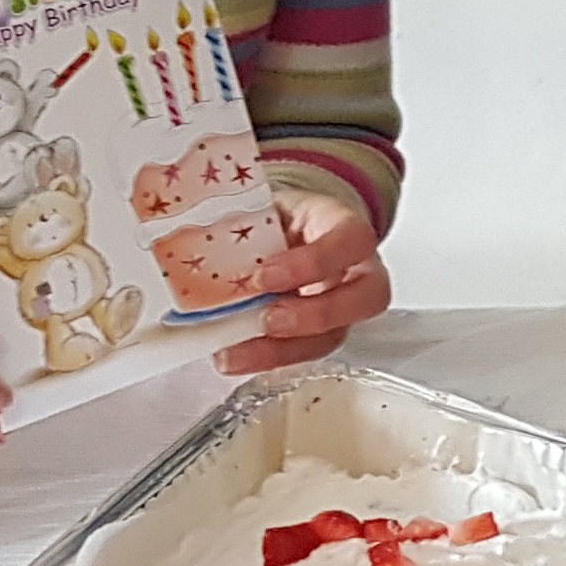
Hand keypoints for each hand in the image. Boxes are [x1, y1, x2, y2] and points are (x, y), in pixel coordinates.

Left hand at [217, 189, 391, 376]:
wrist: (286, 230)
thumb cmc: (280, 218)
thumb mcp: (269, 207)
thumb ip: (249, 224)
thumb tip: (198, 241)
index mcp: (346, 227)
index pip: (352, 240)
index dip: (315, 262)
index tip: (265, 274)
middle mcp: (358, 271)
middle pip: (366, 298)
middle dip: (316, 315)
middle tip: (268, 320)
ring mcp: (343, 307)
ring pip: (334, 337)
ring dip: (283, 350)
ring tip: (235, 352)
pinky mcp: (319, 334)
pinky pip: (302, 354)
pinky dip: (265, 358)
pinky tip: (232, 357)